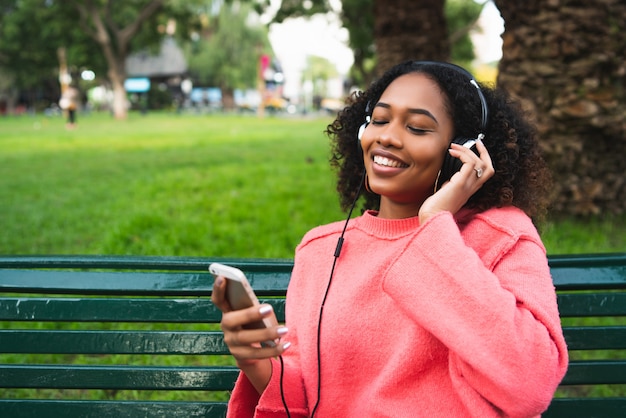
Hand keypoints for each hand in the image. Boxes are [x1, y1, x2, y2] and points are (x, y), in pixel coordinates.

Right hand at [211, 275, 289, 392]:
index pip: (218, 300)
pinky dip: (274, 350)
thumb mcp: (254, 315)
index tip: (222, 277)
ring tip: (285, 330)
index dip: (217, 289)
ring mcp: (231, 343)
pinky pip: (257, 354)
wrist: (251, 353)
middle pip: (232, 320)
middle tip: (269, 308)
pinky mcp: (240, 357)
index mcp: (228, 312)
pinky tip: (287, 344)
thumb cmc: (255, 325)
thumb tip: (265, 311)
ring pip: (247, 339)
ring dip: (267, 334)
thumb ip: (253, 309)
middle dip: (249, 314)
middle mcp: (226, 327)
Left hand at [419, 139, 493, 223]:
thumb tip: (450, 178)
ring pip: (480, 163)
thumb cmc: (436, 207)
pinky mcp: (460, 184)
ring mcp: (467, 186)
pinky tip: (451, 153)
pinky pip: (469, 164)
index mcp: (470, 190)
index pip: (485, 173)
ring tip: (454, 147)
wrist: (432, 217)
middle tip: (475, 141)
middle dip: (484, 152)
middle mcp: (472, 188)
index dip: (485, 158)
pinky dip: (462, 154)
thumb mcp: (447, 193)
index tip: (477, 147)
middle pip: (488, 167)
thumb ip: (452, 185)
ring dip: (467, 150)